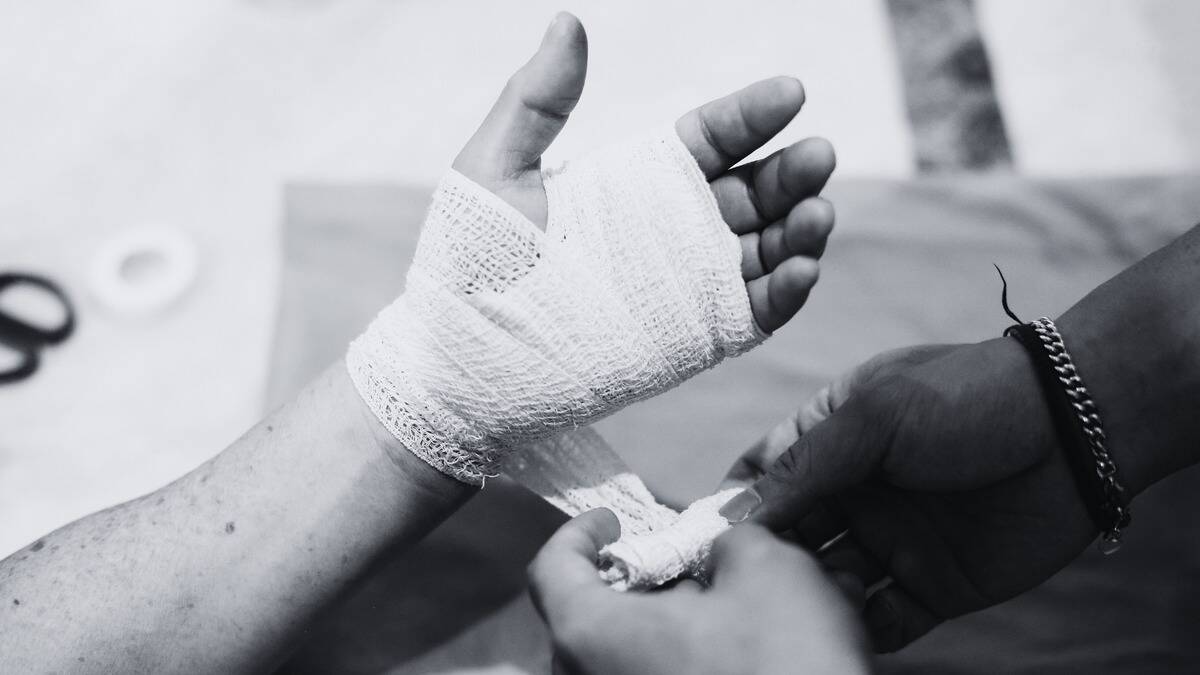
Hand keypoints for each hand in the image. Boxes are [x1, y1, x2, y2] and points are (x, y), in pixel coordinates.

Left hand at [452, 12, 835, 332]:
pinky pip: (753, 313)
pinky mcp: (695, 337)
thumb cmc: (471, 262)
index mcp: (639, 181)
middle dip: (792, 173)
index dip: (752, 114)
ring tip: (820, 214)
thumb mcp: (496, 168)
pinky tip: (802, 271)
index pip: (712, 138)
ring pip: (765, 250)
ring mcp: (689, 284)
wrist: (458, 359)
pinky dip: (785, 294)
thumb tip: (568, 22)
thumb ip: (537, 100)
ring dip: (801, 231)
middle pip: (753, 192)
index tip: (791, 91)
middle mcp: (674, 229)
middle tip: (819, 156)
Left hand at [528, 510, 869, 674]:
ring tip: (730, 620)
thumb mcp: (769, 573)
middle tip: (690, 574)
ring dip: (666, 635)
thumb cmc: (785, 667)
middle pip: (591, 621)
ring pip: (622, 664)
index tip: (613, 523)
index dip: (580, 535)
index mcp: (591, 634)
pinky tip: (735, 663)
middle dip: (642, 590)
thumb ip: (734, 545)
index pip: (552, 570)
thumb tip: (725, 555)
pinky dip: (679, 670)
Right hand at [721, 339, 1104, 651]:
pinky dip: (855, 630)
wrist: (1079, 430)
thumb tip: (733, 514)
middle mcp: (856, 491)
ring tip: (790, 609)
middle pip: (787, 536)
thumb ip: (803, 466)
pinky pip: (882, 617)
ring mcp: (893, 539)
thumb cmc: (969, 399)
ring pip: (827, 581)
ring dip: (805, 597)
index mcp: (832, 437)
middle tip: (732, 589)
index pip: (762, 475)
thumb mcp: (873, 417)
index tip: (696, 540)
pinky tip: (834, 635)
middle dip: (759, 561)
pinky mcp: (933, 583)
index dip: (728, 506)